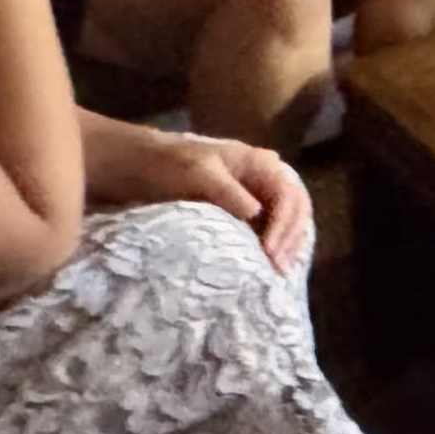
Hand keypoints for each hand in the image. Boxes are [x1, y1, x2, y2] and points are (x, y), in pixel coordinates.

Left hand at [107, 126, 313, 273]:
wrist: (138, 166)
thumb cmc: (168, 165)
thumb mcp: (196, 174)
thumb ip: (227, 191)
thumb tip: (256, 213)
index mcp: (258, 162)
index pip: (288, 194)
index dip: (285, 224)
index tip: (270, 252)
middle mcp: (264, 177)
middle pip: (296, 207)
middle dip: (292, 237)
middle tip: (278, 269)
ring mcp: (255, 193)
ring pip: (289, 218)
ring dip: (288, 243)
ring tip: (279, 271)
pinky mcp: (244, 210)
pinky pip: (270, 226)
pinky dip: (275, 244)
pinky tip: (270, 262)